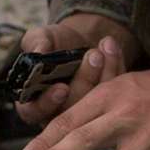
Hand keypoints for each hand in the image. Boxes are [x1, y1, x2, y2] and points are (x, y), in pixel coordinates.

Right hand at [15, 14, 136, 124]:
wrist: (77, 41)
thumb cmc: (53, 43)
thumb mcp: (41, 37)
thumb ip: (36, 43)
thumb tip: (39, 52)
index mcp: (33, 101)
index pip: (35, 111)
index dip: (48, 102)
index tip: (63, 88)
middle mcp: (57, 112)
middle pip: (71, 109)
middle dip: (85, 80)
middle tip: (94, 55)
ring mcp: (84, 111)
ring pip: (96, 102)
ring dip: (104, 73)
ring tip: (106, 47)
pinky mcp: (105, 104)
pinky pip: (113, 94)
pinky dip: (116, 68)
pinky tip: (113, 48)